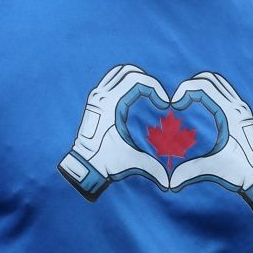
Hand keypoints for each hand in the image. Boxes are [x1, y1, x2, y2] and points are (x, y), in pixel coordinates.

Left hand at [59, 64, 169, 200]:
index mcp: (110, 105)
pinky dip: (125, 82)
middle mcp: (101, 95)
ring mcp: (96, 95)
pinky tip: (135, 98)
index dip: (155, 87)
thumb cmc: (105, 161)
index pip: (137, 80)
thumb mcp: (130, 161)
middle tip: (157, 97)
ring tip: (148, 95)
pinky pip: (112, 79)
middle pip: (129, 71)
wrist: (83, 164)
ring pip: (119, 72)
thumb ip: (152, 168)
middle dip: (148, 81)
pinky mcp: (95, 98)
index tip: (163, 103)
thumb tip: (169, 182)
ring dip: (136, 79)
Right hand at [169, 72, 252, 214]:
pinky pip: (224, 91)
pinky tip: (201, 107)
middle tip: (179, 101)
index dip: (185, 89)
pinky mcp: (242, 112)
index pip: (204, 86)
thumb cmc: (240, 172)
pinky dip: (210, 91)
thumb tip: (170, 182)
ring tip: (188, 101)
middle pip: (210, 78)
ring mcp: (242, 107)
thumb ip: (191, 171)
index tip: (174, 104)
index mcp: (230, 114)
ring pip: (219, 82)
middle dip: (191, 84)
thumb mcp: (214, 169)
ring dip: (201, 86)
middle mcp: (237, 106)